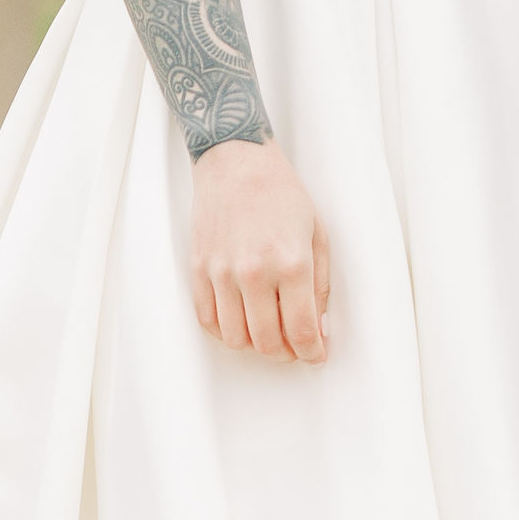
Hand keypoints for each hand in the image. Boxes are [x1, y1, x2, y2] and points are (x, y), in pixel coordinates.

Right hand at [191, 137, 331, 362]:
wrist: (237, 163)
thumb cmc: (282, 194)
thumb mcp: (317, 233)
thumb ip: (320, 284)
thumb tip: (319, 327)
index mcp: (290, 262)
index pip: (301, 329)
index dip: (311, 352)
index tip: (316, 356)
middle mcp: (254, 272)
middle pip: (267, 342)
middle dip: (286, 354)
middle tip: (295, 349)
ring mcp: (221, 273)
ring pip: (235, 338)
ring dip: (255, 346)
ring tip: (270, 334)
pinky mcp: (198, 270)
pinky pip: (208, 321)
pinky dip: (226, 332)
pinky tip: (242, 322)